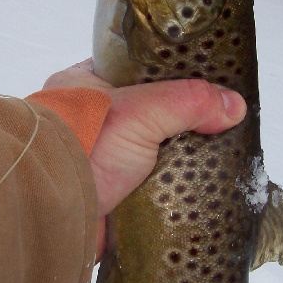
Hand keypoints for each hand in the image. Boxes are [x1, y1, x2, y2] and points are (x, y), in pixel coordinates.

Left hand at [44, 61, 246, 260]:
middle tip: (221, 117)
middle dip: (182, 120)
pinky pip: (150, 184)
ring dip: (179, 156)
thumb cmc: (82, 145)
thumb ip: (188, 102)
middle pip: (150, 111)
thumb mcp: (139, 112)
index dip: (173, 72)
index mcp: (87, 84)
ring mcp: (102, 158)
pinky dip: (171, 185)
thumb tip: (235, 105)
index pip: (137, 68)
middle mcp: (93, 119)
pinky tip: (202, 182)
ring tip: (222, 150)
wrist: (48, 214)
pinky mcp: (112, 193)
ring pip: (152, 151)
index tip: (208, 77)